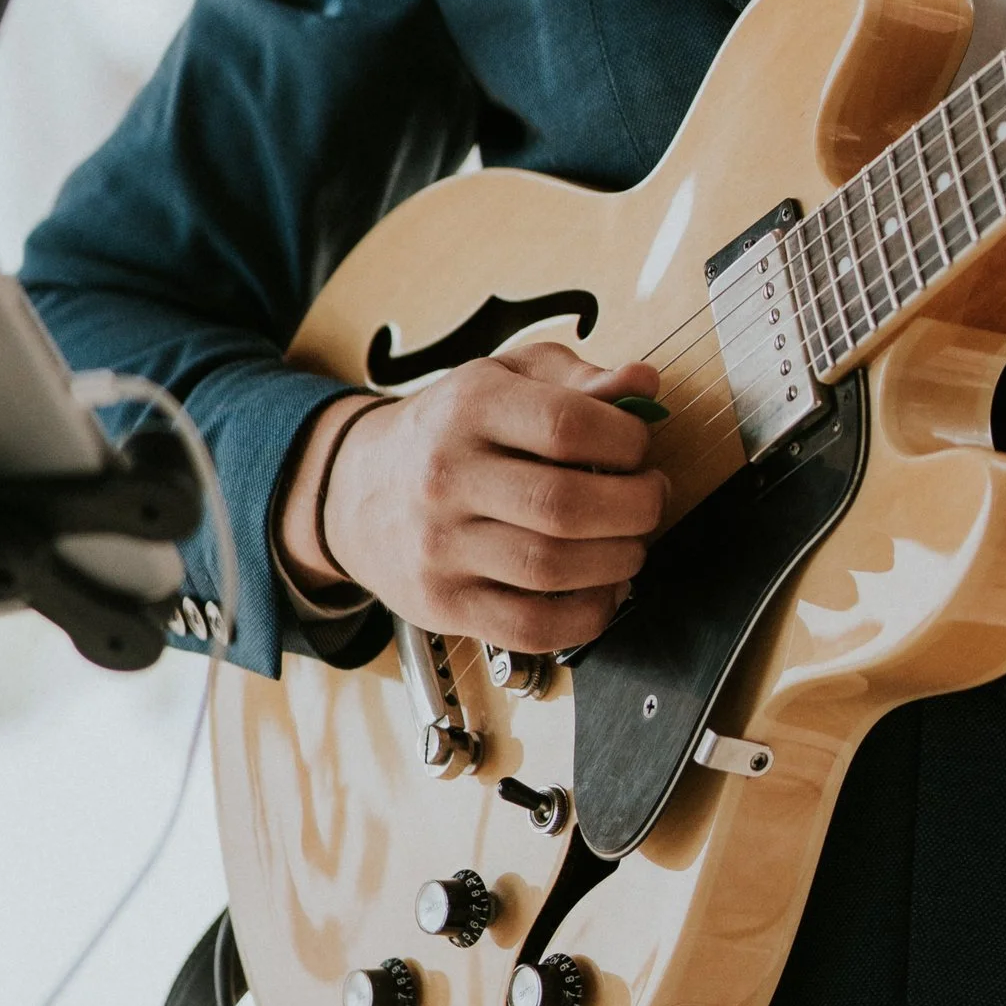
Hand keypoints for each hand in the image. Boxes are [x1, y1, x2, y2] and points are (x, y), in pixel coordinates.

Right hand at [278, 342, 667, 651]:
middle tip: (650, 501)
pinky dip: (586, 617)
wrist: (354, 488)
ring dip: (619, 561)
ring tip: (630, 544)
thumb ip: (578, 378)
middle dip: (636, 508)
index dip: (628, 441)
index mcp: (471, 407)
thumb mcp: (506, 377)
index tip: (641, 450)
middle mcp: (447, 477)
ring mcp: (440, 547)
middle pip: (565, 505)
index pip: (568, 426)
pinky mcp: (441, 605)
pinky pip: (530, 628)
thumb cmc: (451, 428)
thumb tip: (644, 387)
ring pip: (552, 569)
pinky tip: (602, 591)